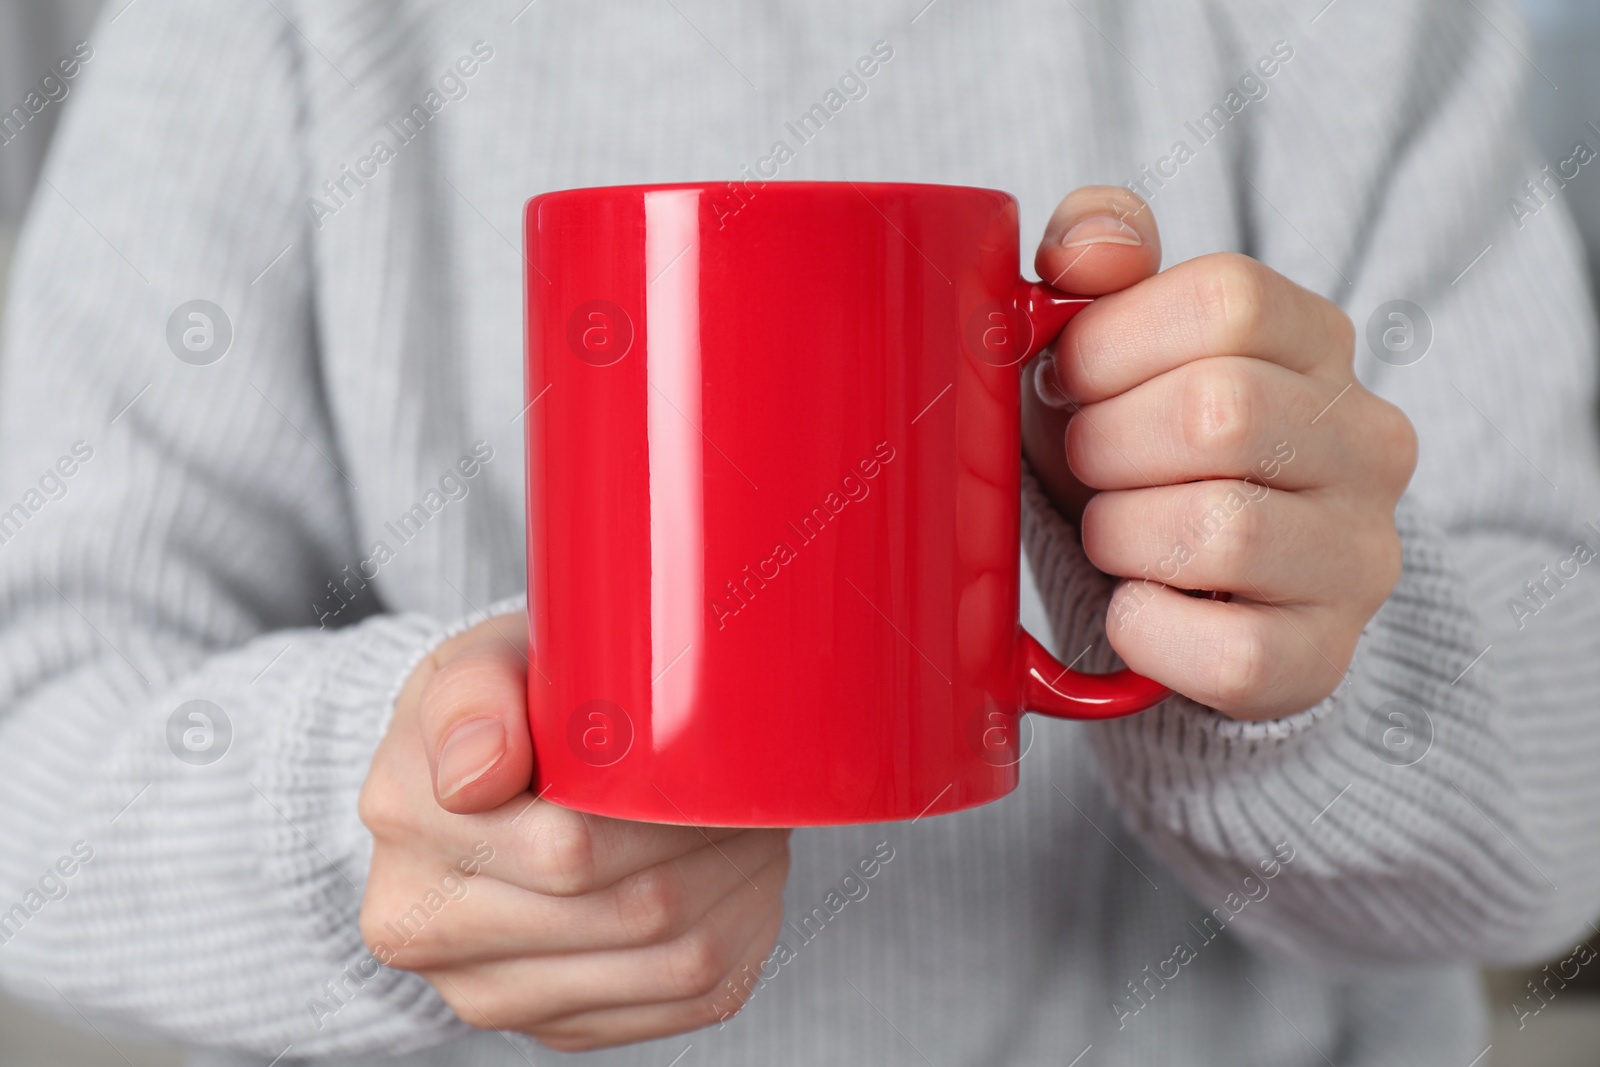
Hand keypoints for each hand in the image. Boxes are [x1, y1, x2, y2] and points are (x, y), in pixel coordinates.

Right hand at [358, 613, 790, 1050]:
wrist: (467, 780)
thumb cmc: (496, 708)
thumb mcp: (475, 666)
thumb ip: (473, 698)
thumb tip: (481, 770)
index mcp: (408, 832)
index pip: (571, 849)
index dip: (666, 808)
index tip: (708, 764)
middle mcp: (428, 934)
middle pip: (636, 911)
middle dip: (720, 847)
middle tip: (752, 794)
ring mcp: (493, 995)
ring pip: (675, 967)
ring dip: (743, 894)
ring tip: (754, 832)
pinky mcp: (556, 1029)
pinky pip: (687, 1005)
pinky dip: (740, 941)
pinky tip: (740, 886)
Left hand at [1022, 186, 1416, 719]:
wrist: (1187, 589)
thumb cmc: (1132, 451)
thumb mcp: (1107, 342)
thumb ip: (1096, 258)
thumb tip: (1088, 251)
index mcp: (1317, 343)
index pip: (1230, 299)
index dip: (1114, 340)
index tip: (1069, 378)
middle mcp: (1365, 443)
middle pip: (1221, 412)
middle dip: (1105, 443)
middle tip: (1085, 465)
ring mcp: (1358, 556)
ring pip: (1221, 532)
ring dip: (1119, 534)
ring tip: (1112, 533)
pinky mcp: (1323, 657)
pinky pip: (1228, 653)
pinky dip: (1146, 631)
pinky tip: (1133, 608)